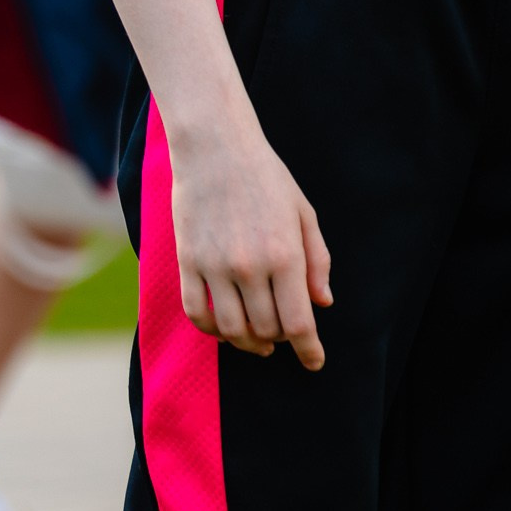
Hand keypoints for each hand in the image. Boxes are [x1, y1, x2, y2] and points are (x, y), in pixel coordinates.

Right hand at [165, 104, 333, 368]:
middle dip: (279, 342)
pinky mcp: (188, 260)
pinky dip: (210, 328)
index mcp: (285, 256)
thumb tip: (322, 302)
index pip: (298, 323)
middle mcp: (250, 266)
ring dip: (245, 342)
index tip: (314, 362)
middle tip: (283, 338)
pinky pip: (195, 310)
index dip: (308, 350)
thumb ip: (317, 261)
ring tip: (255, 341)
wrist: (215, 148)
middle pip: (265, 329)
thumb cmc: (266, 177)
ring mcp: (214, 265)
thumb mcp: (303, 214)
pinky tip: (222, 327)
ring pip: (230, 327)